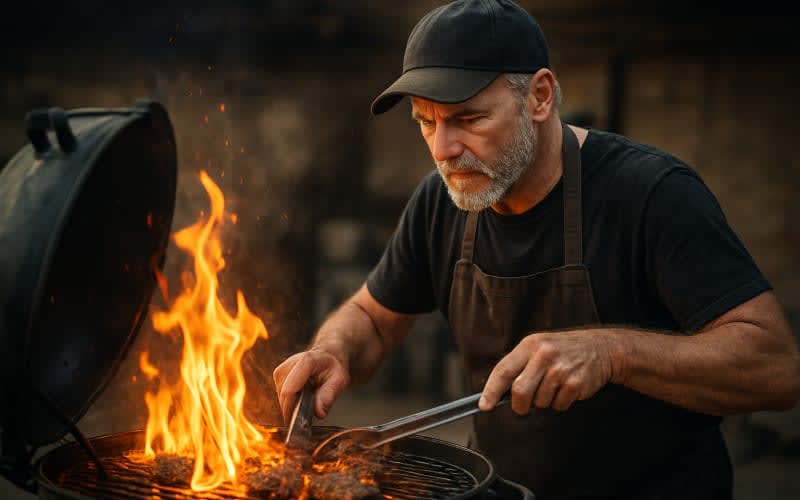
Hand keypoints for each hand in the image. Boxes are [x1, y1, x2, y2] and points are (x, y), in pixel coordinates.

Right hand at [273, 348, 349, 421]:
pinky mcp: (278, 375)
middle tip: (309, 413)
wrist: (327, 355)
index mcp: (306, 361)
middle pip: (284, 396)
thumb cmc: (334, 367)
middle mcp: (289, 363)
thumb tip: (319, 413)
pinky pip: (281, 395)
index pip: (289, 390)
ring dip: (293, 404)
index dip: (291, 408)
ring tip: (308, 399)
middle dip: (294, 409)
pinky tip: (302, 396)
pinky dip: (291, 400)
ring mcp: (281, 369)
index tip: (297, 422)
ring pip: (281, 397)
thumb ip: (329, 396)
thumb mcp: (339, 381)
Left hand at [478, 329, 618, 413]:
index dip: (491, 390)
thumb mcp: (539, 347)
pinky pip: (558, 405)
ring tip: (554, 385)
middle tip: (523, 406)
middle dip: (519, 404)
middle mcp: (544, 354)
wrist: (601, 348)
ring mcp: (561, 369)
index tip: (484, 405)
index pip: (504, 370)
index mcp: (530, 344)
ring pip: (540, 401)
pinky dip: (560, 403)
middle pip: (520, 390)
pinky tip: (566, 388)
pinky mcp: (575, 383)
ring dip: (544, 401)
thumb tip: (498, 392)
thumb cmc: (563, 350)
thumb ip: (519, 365)